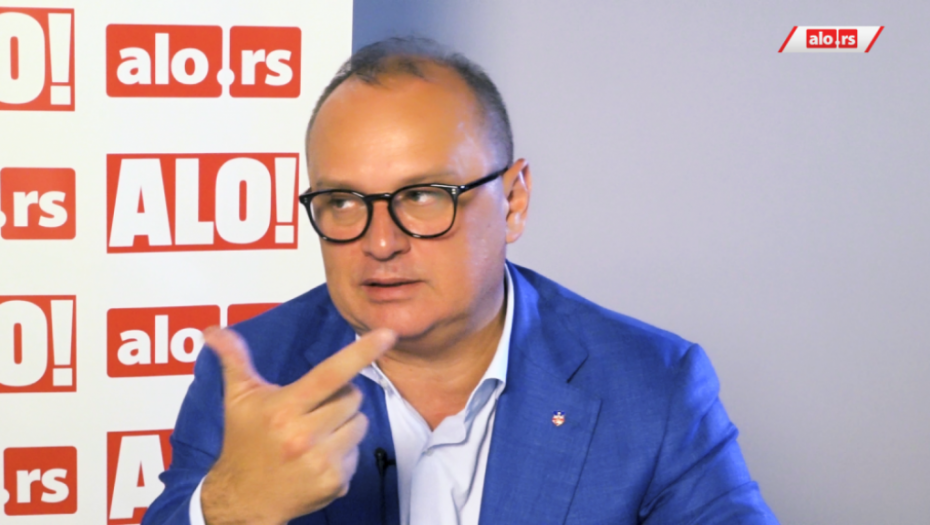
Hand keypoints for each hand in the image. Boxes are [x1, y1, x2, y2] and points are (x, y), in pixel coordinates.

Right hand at [199, 327, 395, 524]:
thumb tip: (213, 330)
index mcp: (284, 409)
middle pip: (353, 396)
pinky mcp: (335, 482)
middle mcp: (304, 435)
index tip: (387, 335)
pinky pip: (357, 452)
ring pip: (360, 423)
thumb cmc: (243, 442)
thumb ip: (234, 360)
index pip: (330, 374)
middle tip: (314, 409)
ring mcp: (322, 461)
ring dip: (345, 423)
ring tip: (317, 433)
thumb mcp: (238, 399)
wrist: (243, 499)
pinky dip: (344, 451)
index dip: (361, 352)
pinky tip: (319, 457)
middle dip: (340, 397)